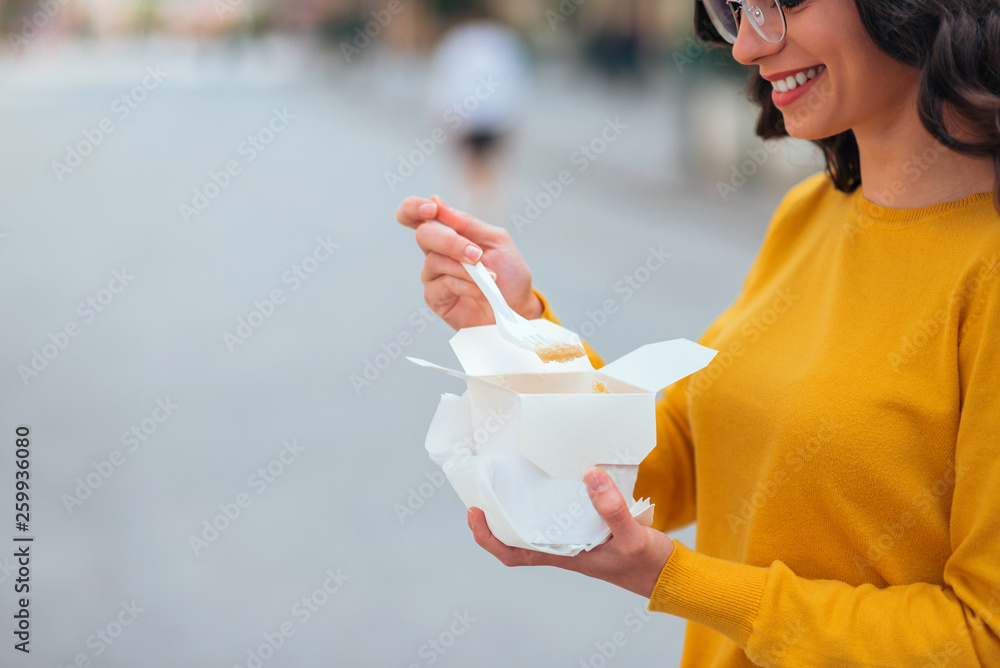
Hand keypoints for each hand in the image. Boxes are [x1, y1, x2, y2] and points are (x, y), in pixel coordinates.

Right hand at [396, 195, 541, 330]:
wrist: (518, 308)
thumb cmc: (508, 274)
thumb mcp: (496, 239)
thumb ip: (467, 222)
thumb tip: (436, 201)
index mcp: (448, 233)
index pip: (415, 215)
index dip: (414, 208)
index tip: (432, 209)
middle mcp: (436, 252)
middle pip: (424, 235)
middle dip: (451, 242)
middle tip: (476, 254)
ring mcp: (433, 276)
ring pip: (435, 262)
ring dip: (467, 269)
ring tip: (490, 277)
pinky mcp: (435, 298)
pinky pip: (444, 284)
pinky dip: (468, 286)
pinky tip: (483, 292)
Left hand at [467, 468, 674, 598]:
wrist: (668, 574)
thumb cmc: (646, 563)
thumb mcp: (631, 536)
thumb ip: (611, 509)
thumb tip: (590, 476)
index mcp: (563, 554)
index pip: (512, 552)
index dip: (487, 536)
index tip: (474, 512)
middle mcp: (563, 546)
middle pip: (517, 534)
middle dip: (497, 513)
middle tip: (485, 483)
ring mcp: (574, 538)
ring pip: (537, 522)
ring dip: (522, 503)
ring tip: (512, 474)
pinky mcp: (588, 528)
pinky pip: (561, 512)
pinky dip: (552, 497)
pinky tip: (557, 477)